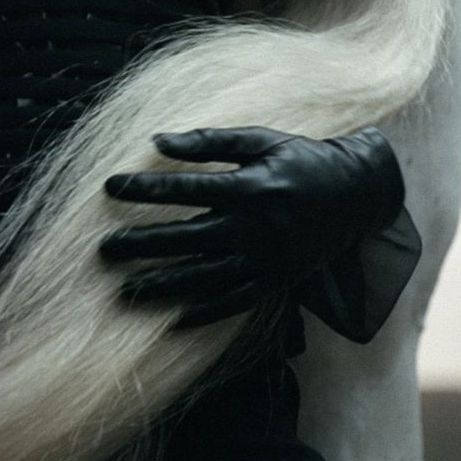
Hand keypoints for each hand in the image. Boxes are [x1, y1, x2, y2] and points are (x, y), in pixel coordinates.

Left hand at [101, 126, 404, 329]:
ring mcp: (265, 259)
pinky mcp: (275, 280)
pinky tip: (174, 321)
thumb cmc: (301, 159)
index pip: (185, 189)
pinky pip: (236, 303)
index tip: (110, 186)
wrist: (356, 196)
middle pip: (188, 239)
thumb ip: (209, 141)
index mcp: (249, 188)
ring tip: (126, 290)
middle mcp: (255, 228)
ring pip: (206, 277)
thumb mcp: (260, 140)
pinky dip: (206, 314)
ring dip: (164, 285)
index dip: (145, 188)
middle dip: (143, 245)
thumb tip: (157, 139)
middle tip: (104, 249)